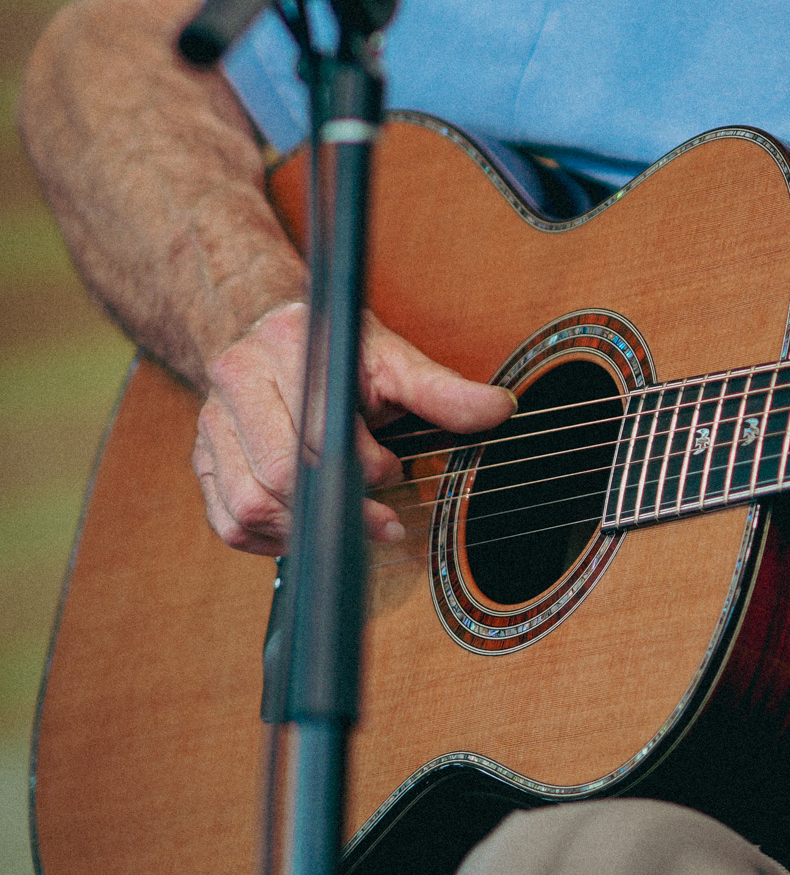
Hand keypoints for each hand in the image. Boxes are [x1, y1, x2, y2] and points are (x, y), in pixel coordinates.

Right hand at [191, 300, 513, 554]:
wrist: (273, 335)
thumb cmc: (340, 353)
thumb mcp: (394, 359)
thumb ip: (442, 389)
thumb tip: (501, 410)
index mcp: (285, 345)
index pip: (318, 430)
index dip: (363, 466)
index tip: (395, 474)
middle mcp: (235, 379)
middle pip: (278, 473)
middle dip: (337, 504)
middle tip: (379, 512)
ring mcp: (211, 424)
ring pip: (248, 505)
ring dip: (307, 529)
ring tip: (347, 522)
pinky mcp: (202, 462)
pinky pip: (229, 523)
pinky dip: (272, 539)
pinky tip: (309, 527)